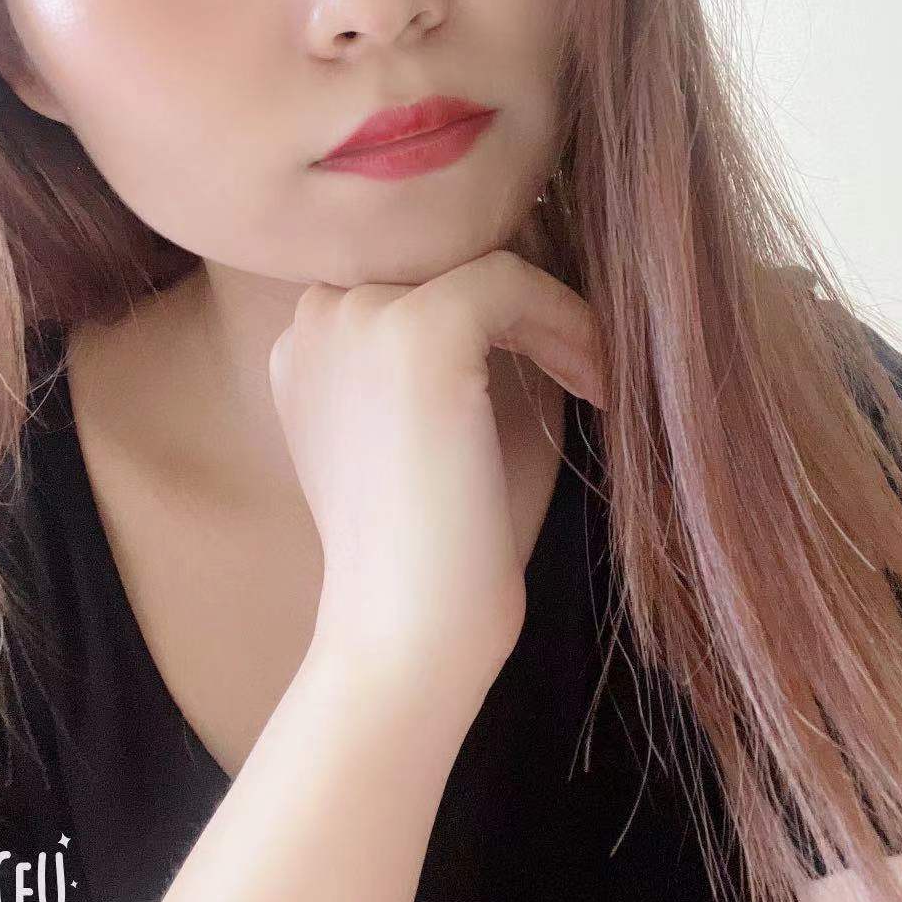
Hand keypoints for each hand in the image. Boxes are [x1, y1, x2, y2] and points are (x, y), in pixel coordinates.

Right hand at [267, 248, 606, 691]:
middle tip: (579, 369)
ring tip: (592, 378)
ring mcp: (359, 317)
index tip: (544, 365)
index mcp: (305, 350)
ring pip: (481, 269)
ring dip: (550, 315)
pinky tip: (596, 382)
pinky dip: (566, 321)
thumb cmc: (437, 553)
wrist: (408, 634)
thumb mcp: (434, 433)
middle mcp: (316, 318)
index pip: (410, 286)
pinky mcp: (415, 329)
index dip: (485, 315)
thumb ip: (459, 358)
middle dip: (518, 311)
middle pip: (444, 267)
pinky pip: (513, 281)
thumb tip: (539, 288)